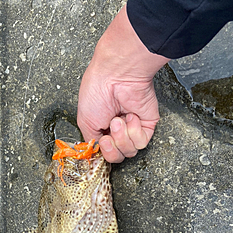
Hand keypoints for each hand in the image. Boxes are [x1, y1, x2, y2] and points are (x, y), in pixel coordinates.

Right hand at [77, 5, 169, 162]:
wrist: (115, 76)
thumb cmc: (97, 91)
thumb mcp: (85, 122)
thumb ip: (91, 141)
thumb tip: (96, 152)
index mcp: (102, 127)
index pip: (105, 152)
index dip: (102, 153)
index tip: (99, 143)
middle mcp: (118, 129)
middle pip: (118, 156)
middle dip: (111, 148)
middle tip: (108, 134)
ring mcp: (133, 127)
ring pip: (130, 151)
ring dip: (121, 137)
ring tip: (118, 120)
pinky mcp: (147, 124)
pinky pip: (142, 142)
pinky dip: (134, 131)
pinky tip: (130, 116)